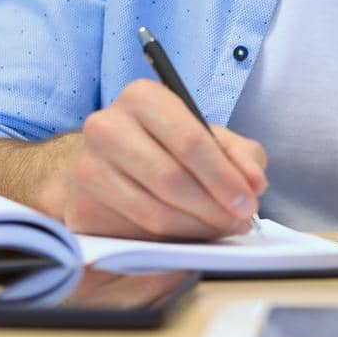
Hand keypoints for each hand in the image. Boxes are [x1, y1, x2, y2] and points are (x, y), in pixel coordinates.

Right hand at [59, 78, 267, 240]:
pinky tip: (190, 236)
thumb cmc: (165, 146)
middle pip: (171, 177)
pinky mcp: (83, 205)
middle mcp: (107, 126)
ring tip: (219, 229)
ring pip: (154, 210)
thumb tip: (254, 183)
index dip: (224, 176)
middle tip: (238, 222)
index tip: (249, 202)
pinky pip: (136, 232)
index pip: (190, 140)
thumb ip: (240, 155)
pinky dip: (171, 239)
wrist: (108, 164)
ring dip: (196, 227)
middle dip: (213, 207)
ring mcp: (89, 166)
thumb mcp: (209, 138)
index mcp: (142, 97)